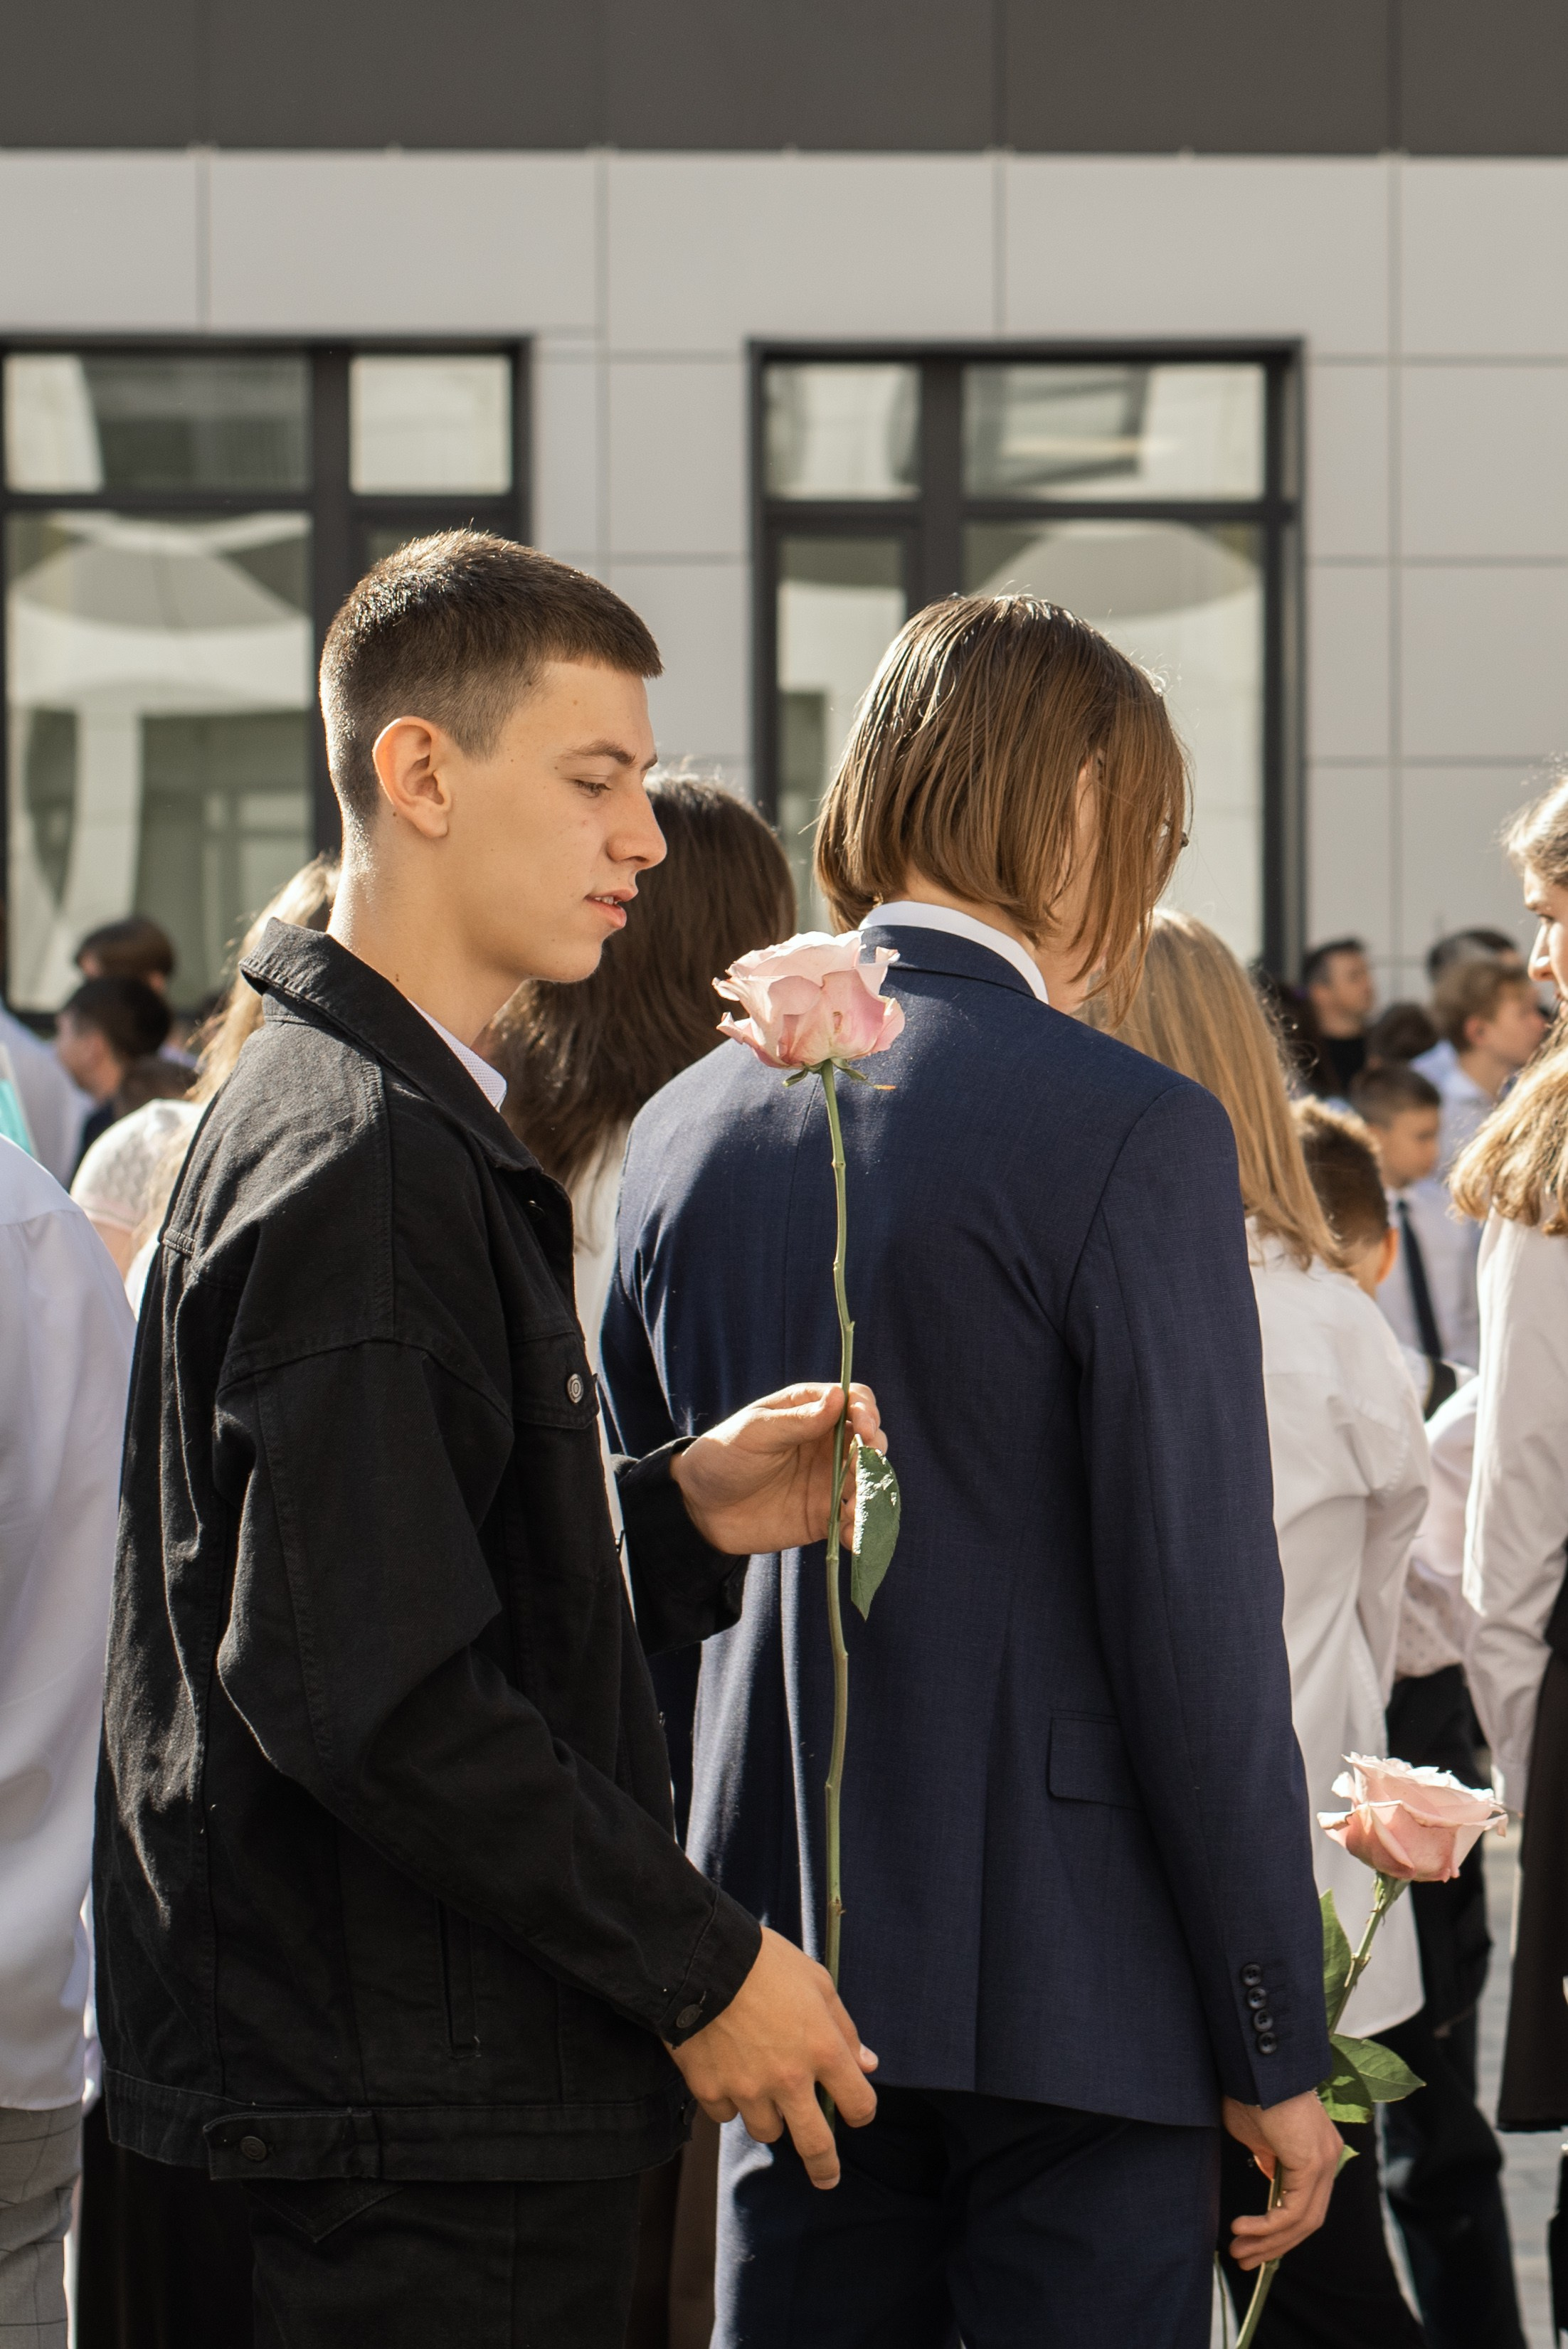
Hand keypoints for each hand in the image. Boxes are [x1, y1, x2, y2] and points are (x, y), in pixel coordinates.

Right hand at [667, 1925, 877, 2188]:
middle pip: (815, 2144)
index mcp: (823, 2049)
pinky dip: (731, 2101)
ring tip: (762, 2086)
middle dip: (825, 2166)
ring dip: (770, 2117)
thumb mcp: (817, 1982)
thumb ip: (844, 2028)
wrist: (701, 1957)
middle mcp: (789, 2079)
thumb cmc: (766, 1963)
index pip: (858, 2103)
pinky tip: (728, 2072)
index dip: (860, 2110)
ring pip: (767, 2130)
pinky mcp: (711, 2091)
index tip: (855, 2111)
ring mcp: (748, 2090)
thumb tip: (867, 2064)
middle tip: (826, 2178)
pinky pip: (727, 2114)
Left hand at [670, 1383, 884, 1556]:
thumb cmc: (723, 1457)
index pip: (855, 1401)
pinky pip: (853, 1520)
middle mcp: (827, 1443)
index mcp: (810, 1411)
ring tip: (860, 1507)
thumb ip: (797, 1420)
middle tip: (866, 1466)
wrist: (700, 1509)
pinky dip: (860, 1529)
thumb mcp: (755, 1433)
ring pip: (868, 1482)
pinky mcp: (825, 1515)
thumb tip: (839, 1398)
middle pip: (871, 1441)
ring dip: (873, 1493)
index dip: (867, 1411)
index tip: (865, 1428)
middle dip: (875, 1453)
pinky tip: (853, 1538)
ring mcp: (828, 1480)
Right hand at [1223, 2090, 1342, 2268]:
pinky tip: (1243, 2228)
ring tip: (1239, 2250)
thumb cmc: (1251, 2090)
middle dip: (1273, 2244)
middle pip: (1306, 2220)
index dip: (1280, 2229)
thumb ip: (1266, 2159)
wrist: (1256, 2064)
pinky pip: (1293, 2210)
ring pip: (1303, 2221)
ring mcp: (1324, 2161)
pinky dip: (1268, 2225)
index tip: (1251, 2242)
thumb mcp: (1257, 2135)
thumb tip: (1269, 2179)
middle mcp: (1328, 2159)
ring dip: (1268, 2241)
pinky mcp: (1313, 2163)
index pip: (1305, 2204)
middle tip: (1243, 2257)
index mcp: (1317, 2151)